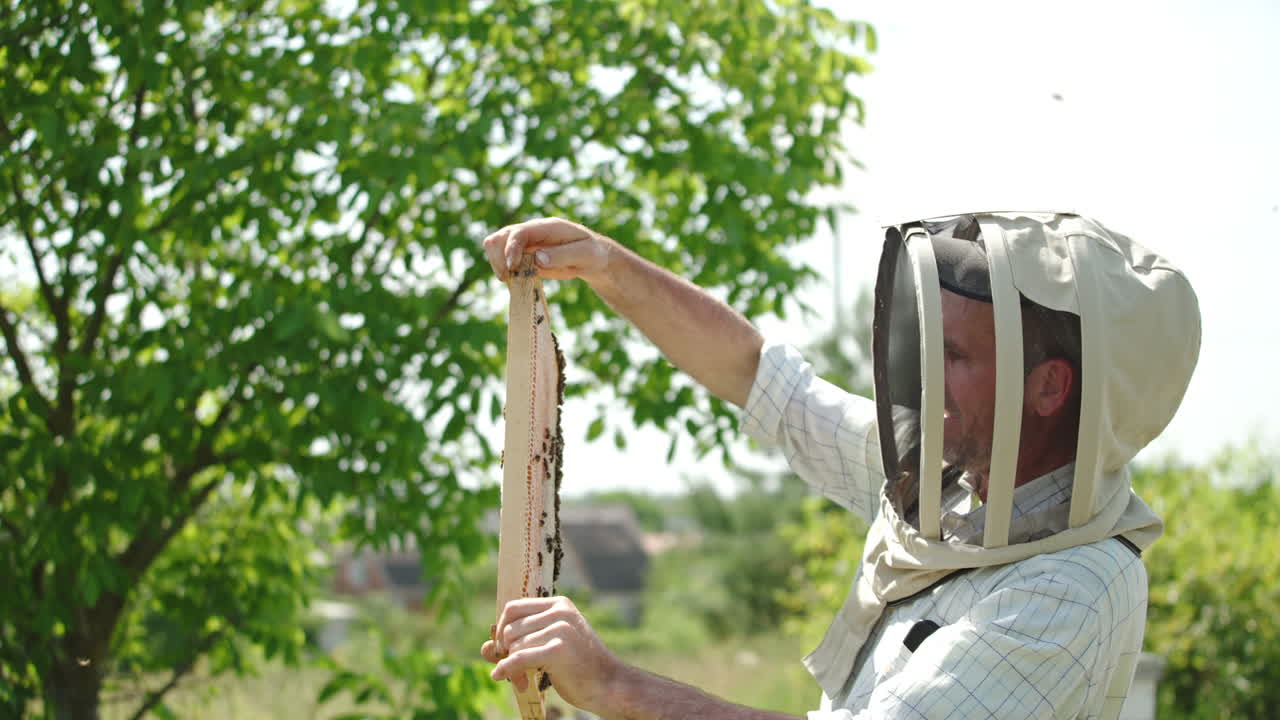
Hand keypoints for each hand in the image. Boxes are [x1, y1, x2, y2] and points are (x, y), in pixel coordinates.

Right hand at [481, 217, 612, 283]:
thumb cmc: (593, 254)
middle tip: (508, 277)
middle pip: (500, 237)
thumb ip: (563, 255)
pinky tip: (515, 282)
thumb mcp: (585, 255)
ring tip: (510, 280)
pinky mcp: (524, 256)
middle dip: (498, 258)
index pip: (519, 232)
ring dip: (498, 264)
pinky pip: (504, 261)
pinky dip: (505, 272)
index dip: (511, 248)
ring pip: (496, 247)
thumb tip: (538, 258)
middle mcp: (532, 232)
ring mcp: (526, 244)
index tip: (513, 267)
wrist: (594, 259)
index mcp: (546, 227)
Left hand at [482, 596, 622, 715]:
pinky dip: (506, 669)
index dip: (502, 630)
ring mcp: (561, 628)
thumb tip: (484, 648)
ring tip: (523, 680)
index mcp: (558, 604)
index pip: (512, 608)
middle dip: (506, 652)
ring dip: (511, 667)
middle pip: (510, 628)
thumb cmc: (578, 667)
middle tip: (515, 672)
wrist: (609, 685)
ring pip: (514, 645)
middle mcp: (560, 611)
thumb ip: (517, 645)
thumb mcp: (546, 648)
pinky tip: (502, 677)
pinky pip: (519, 658)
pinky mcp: (559, 649)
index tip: (504, 650)